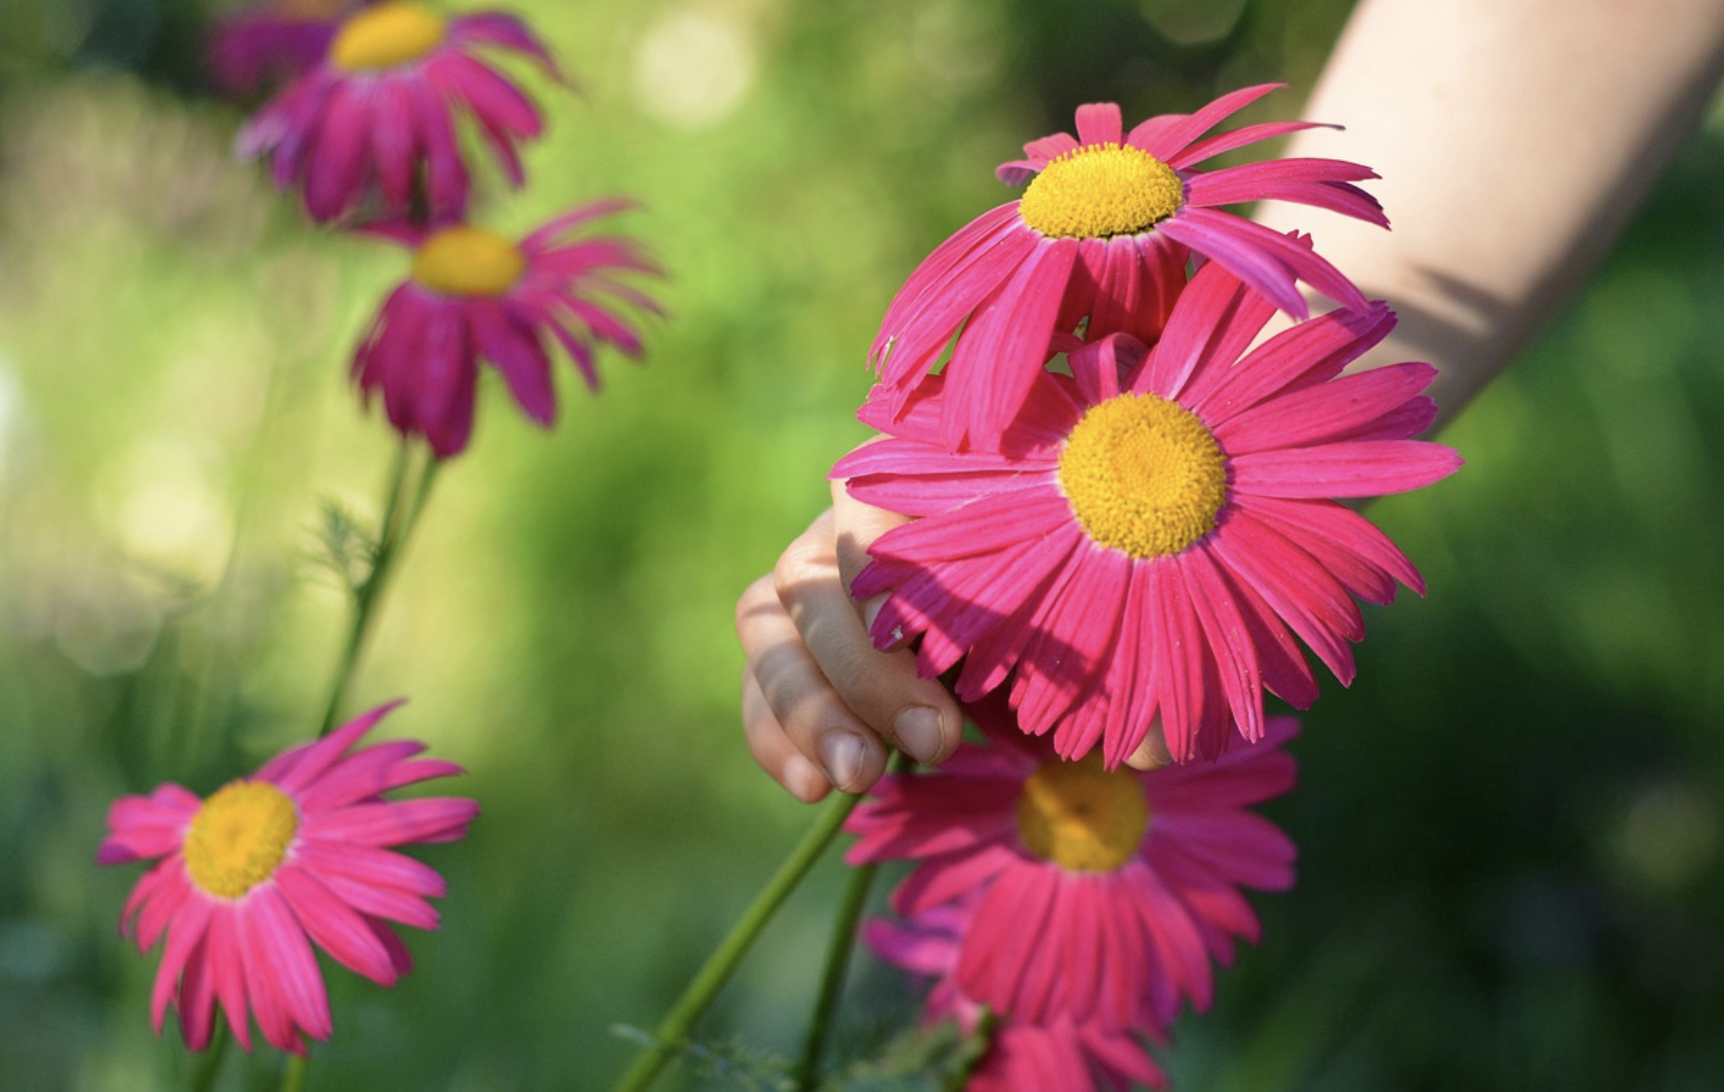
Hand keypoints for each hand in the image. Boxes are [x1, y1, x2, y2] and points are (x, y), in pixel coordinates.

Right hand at [736, 476, 1175, 800]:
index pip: (872, 497)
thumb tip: (1153, 747)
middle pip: (813, 576)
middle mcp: (848, 527)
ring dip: (808, 707)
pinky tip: (814, 788)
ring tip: (858, 777)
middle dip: (864, 667)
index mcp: (922, 490)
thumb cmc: (1074, 617)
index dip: (886, 565)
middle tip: (932, 739)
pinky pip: (758, 692)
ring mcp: (809, 591)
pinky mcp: (787, 653)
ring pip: (769, 631)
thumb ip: (1123, 677)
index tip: (932, 649)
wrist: (1046, 649)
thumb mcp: (1100, 636)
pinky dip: (777, 738)